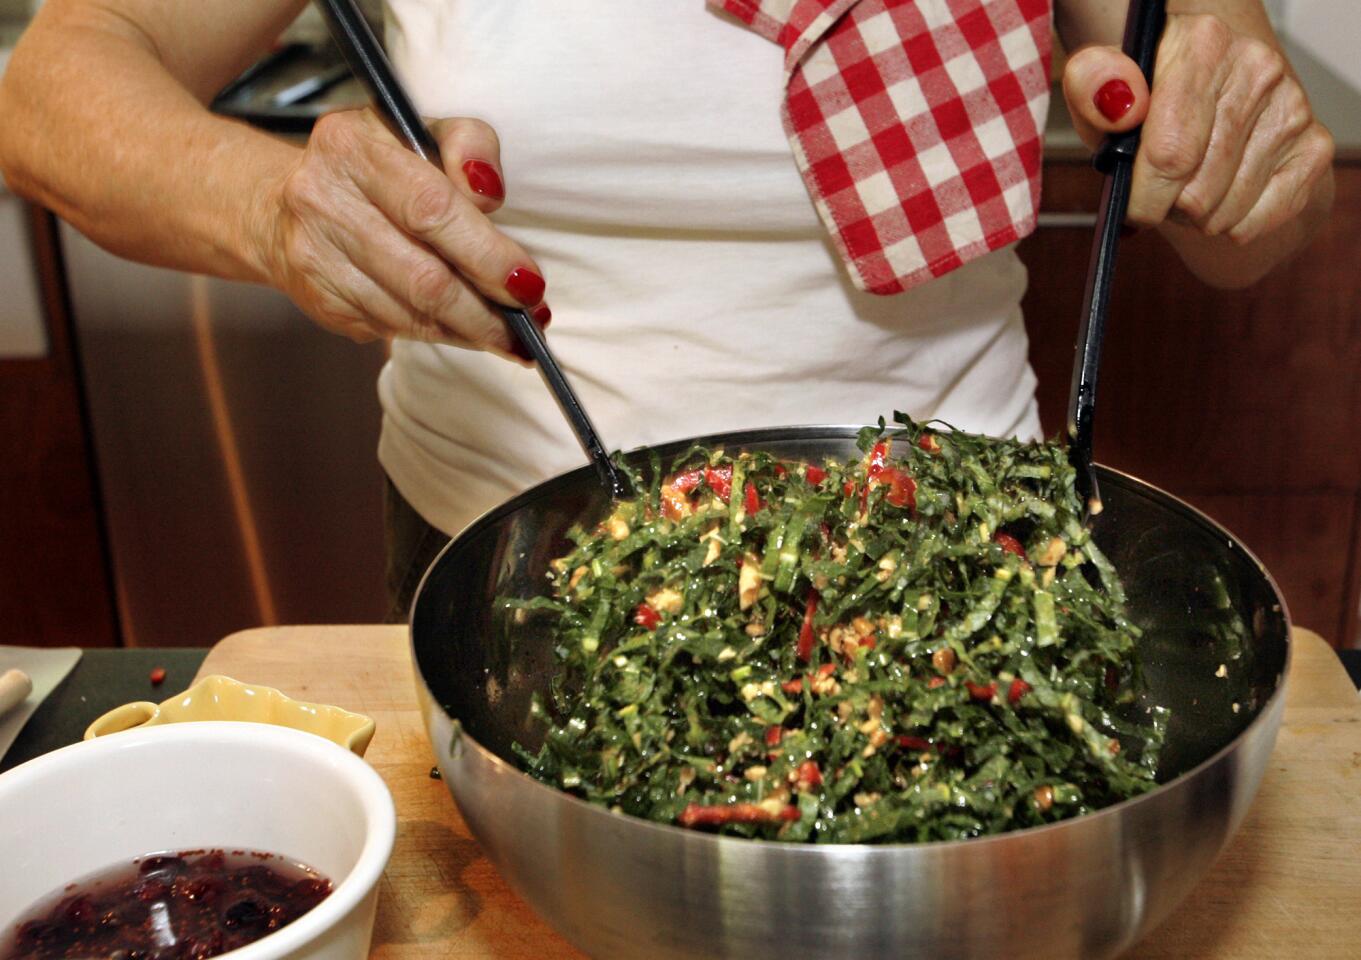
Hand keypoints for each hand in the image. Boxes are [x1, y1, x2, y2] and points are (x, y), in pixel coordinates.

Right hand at [258, 108, 548, 360]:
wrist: (279, 205)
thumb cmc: (372, 167)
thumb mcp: (419, 131)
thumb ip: (467, 145)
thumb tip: (491, 194)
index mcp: (352, 147)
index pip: (432, 208)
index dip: (486, 253)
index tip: (528, 282)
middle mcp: (323, 201)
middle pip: (424, 276)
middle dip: (487, 309)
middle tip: (530, 323)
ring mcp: (315, 258)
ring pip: (411, 314)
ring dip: (471, 331)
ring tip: (510, 335)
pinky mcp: (320, 302)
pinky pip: (394, 329)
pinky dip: (440, 334)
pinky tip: (467, 331)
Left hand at [1062, 14, 1332, 245]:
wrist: (1209, 101)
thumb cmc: (1145, 104)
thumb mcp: (1098, 91)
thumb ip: (1093, 85)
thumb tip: (1121, 104)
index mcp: (1202, 45)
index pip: (1170, 154)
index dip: (1142, 196)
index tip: (1130, 201)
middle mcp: (1257, 69)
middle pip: (1197, 193)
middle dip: (1167, 206)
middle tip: (1159, 188)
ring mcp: (1291, 108)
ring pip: (1224, 214)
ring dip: (1196, 217)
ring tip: (1188, 186)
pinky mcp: (1313, 146)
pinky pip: (1255, 222)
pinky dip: (1230, 224)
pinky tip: (1221, 194)